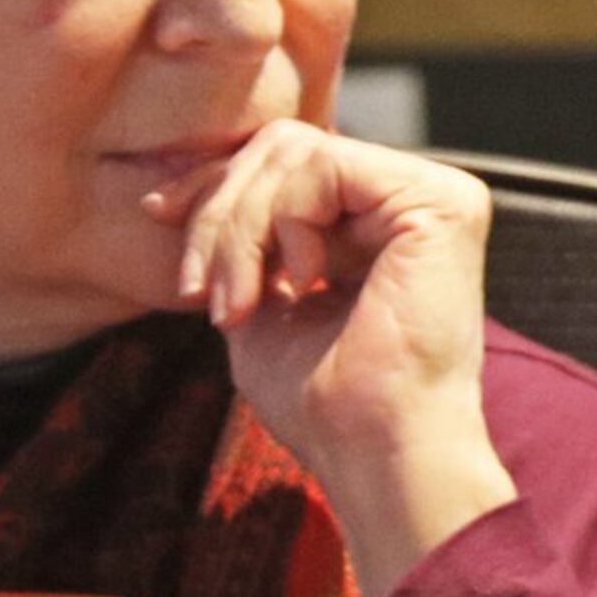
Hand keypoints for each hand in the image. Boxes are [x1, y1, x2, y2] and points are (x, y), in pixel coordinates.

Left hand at [149, 123, 516, 596]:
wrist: (372, 450)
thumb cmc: (321, 403)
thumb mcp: (259, 302)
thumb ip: (245, 242)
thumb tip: (185, 189)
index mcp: (378, 221)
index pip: (284, 161)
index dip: (213, 181)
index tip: (155, 214)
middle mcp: (412, 199)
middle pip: (280, 147)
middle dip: (219, 214)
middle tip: (202, 295)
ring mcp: (434, 194)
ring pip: (293, 152)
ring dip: (241, 232)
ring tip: (241, 306)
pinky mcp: (440, 201)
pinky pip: (323, 165)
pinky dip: (284, 224)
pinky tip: (300, 284)